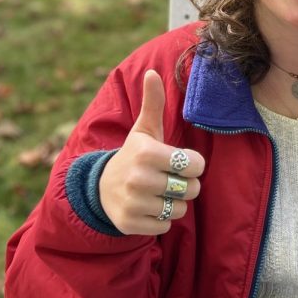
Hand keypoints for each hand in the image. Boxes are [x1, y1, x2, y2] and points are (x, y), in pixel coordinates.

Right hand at [98, 70, 203, 235]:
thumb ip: (154, 103)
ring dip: (174, 202)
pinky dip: (162, 219)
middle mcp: (138, 178)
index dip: (193, 164)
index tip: (179, 161)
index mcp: (146, 152)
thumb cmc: (134, 155)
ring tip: (158, 192)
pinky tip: (148, 207)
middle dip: (186, 185)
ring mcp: (133, 202)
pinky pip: (166, 225)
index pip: (195, 164)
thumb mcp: (144, 130)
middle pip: (191, 188)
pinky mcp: (130, 223)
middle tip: (169, 178)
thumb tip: (152, 72)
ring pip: (180, 209)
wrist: (101, 188)